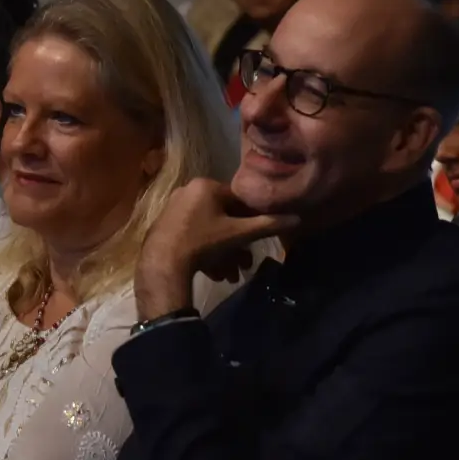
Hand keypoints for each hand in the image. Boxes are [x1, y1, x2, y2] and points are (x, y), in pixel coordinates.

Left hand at [136, 178, 291, 316]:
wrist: (162, 264)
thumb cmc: (203, 243)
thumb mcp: (238, 234)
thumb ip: (267, 225)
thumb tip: (296, 218)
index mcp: (206, 185)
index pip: (239, 199)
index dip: (252, 219)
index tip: (258, 238)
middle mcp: (188, 191)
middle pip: (223, 218)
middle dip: (237, 244)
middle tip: (245, 264)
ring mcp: (173, 208)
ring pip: (209, 230)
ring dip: (223, 253)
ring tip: (230, 274)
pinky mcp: (165, 226)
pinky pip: (193, 235)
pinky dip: (205, 252)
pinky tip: (214, 272)